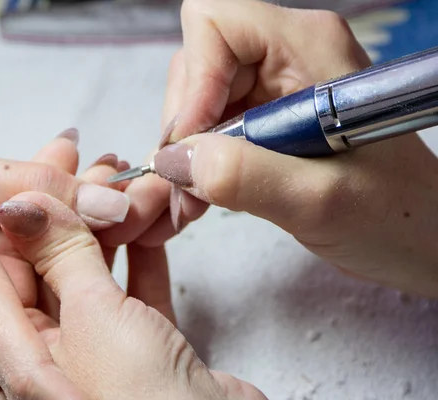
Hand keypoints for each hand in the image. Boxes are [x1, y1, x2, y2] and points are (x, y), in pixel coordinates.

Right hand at [0, 135, 129, 399]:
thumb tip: (109, 204)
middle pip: (26, 381)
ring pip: (3, 384)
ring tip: (78, 311)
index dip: (66, 397)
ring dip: (50, 358)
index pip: (27, 373)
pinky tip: (27, 307)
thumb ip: (36, 186)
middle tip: (101, 302)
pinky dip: (16, 352)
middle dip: (75, 359)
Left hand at [0, 190, 267, 399]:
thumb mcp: (91, 317)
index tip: (54, 162)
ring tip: (140, 181)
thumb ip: (59, 254)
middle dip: (85, 207)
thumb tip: (22, 203)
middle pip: (59, 260)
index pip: (12, 260)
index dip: (34, 206)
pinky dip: (147, 252)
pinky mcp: (148, 348)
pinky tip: (152, 216)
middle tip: (104, 164)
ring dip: (122, 224)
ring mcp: (103, 348)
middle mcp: (55, 349)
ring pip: (102, 271)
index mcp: (21, 348)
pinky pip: (139, 288)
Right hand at [156, 0, 437, 296]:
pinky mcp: (267, 120)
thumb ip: (245, 176)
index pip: (217, 24)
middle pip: (197, 65)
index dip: (194, 80)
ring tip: (192, 205)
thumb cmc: (397, 216)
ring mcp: (274, 89)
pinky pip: (210, 130)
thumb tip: (175, 159)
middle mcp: (287, 58)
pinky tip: (202, 201)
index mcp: (309, 48)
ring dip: (186, 154)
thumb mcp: (320, 200)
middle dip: (183, 128)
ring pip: (197, 102)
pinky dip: (197, 166)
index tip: (191, 142)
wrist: (420, 238)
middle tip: (185, 188)